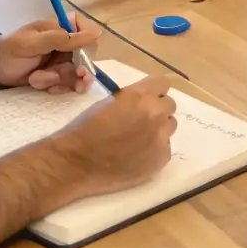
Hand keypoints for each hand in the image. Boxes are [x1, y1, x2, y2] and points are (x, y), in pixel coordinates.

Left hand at [0, 14, 102, 92]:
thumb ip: (63, 39)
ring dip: (60, 81)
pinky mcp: (58, 77)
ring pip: (78, 74)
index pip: (88, 33)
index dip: (87, 47)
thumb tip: (97, 33)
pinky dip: (57, 88)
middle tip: (57, 77)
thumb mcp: (34, 43)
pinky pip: (69, 85)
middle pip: (86, 58)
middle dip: (72, 71)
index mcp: (63, 28)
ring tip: (39, 81)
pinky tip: (41, 86)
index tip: (78, 58)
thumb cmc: (10, 50)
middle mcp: (67, 44)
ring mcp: (63, 61)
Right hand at [58, 75, 177, 196]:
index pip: (163, 84)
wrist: (76, 163)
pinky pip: (165, 149)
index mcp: (140, 96)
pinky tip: (136, 157)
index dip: (154, 92)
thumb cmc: (85, 129)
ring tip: (139, 140)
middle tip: (141, 121)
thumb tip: (143, 101)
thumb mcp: (108, 102)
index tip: (147, 99)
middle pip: (170, 105)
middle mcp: (155, 114)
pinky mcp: (161, 159)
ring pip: (170, 127)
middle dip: (157, 110)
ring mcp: (160, 138)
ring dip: (158, 130)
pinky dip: (154, 151)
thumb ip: (132, 98)